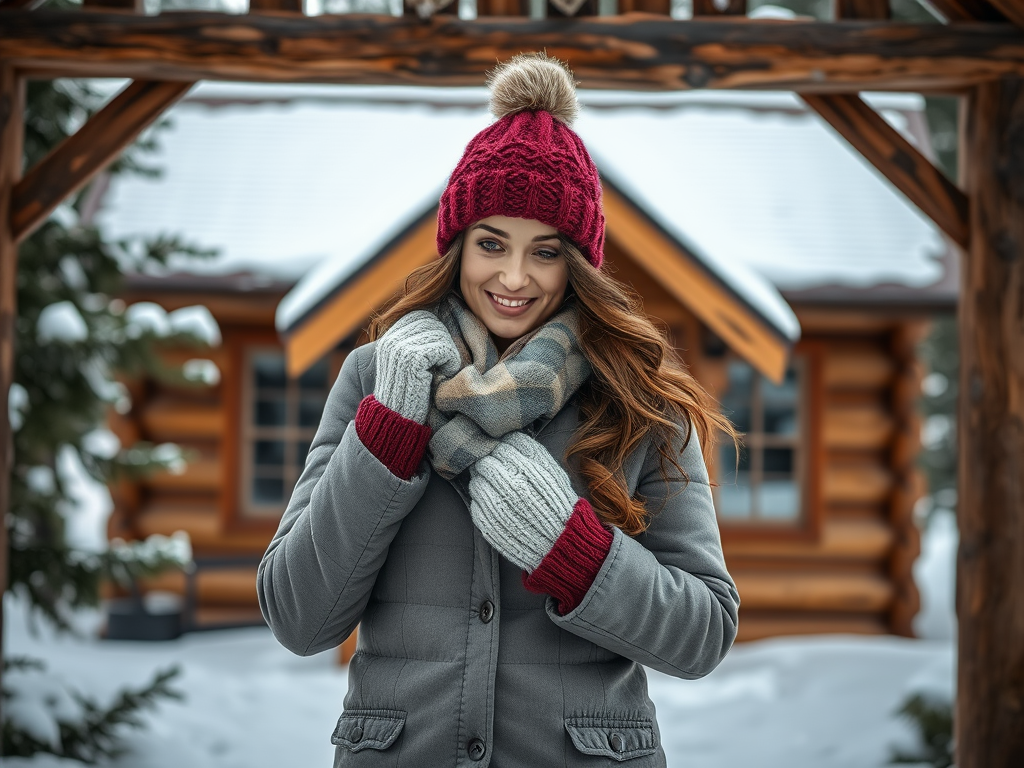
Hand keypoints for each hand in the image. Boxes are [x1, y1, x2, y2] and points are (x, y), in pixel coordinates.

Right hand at [374, 311, 460, 423]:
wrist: (397, 420)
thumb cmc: (410, 394)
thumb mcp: (408, 363)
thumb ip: (416, 343)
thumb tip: (438, 319)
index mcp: (389, 338)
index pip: (421, 316)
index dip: (436, 331)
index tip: (438, 354)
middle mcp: (391, 339)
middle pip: (430, 321)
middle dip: (443, 340)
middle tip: (445, 362)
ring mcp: (400, 348)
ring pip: (439, 333)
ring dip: (449, 352)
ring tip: (446, 368)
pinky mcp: (411, 358)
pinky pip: (442, 348)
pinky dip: (450, 360)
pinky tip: (446, 373)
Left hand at [468, 431, 577, 570]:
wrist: (560, 543)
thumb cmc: (558, 506)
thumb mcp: (554, 473)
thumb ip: (532, 453)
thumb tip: (510, 436)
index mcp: (528, 470)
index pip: (502, 447)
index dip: (502, 449)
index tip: (505, 455)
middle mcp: (510, 485)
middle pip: (485, 462)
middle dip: (489, 463)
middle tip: (495, 469)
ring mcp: (496, 506)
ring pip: (476, 482)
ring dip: (483, 482)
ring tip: (496, 489)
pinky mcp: (488, 523)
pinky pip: (475, 504)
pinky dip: (482, 502)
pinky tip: (496, 505)